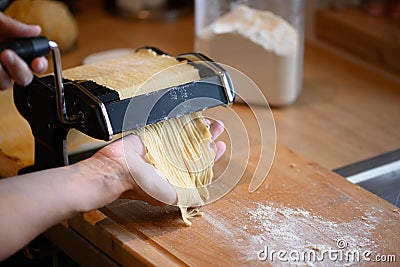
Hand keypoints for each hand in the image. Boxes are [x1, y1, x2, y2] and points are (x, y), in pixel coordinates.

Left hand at [0, 13, 47, 89]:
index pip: (36, 62)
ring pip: (8, 84)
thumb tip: (36, 30)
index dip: (40, 64)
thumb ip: (14, 26)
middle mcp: (8, 61)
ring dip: (2, 73)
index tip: (37, 61)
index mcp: (15, 47)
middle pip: (27, 77)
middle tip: (6, 56)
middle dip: (20, 69)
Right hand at [93, 120, 225, 206]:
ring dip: (196, 128)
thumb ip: (186, 197)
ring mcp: (161, 147)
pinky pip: (168, 126)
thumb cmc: (140, 185)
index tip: (220, 146)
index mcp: (175, 175)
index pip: (198, 164)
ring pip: (183, 135)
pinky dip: (179, 121)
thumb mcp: (169, 196)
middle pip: (193, 146)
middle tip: (217, 128)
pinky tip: (189, 116)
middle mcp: (169, 161)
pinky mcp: (151, 135)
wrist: (117, 170)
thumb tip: (200, 201)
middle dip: (207, 137)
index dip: (211, 155)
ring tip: (208, 121)